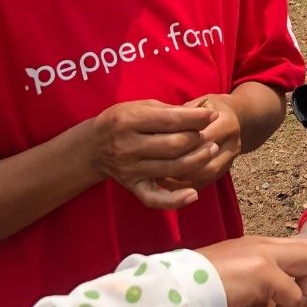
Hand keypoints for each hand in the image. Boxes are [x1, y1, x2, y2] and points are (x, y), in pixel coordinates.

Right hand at [91, 99, 219, 208]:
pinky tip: (193, 194)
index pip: (170, 121)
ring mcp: (130, 170)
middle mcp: (128, 147)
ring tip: (211, 150)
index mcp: (130, 121)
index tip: (213, 114)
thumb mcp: (143, 106)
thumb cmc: (125, 120)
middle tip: (211, 135)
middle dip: (198, 139)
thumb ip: (172, 110)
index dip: (196, 118)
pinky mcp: (132, 186)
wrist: (94, 146)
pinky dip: (174, 200)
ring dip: (197, 161)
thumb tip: (205, 110)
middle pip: (174, 146)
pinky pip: (154, 198)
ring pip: (171, 169)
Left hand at [157, 94, 241, 192]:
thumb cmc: (207, 110)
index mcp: (226, 124)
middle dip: (177, 164)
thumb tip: (156, 130)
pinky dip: (182, 186)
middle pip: (204, 160)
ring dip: (180, 178)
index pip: (201, 138)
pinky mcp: (223, 173)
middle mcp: (232, 144)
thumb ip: (182, 115)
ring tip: (156, 174)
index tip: (154, 143)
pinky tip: (164, 181)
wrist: (232, 118)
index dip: (177, 143)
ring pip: (204, 176)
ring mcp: (229, 161)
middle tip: (152, 163)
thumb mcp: (197, 104)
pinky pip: (201, 184)